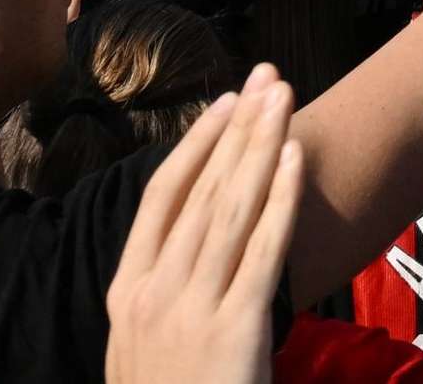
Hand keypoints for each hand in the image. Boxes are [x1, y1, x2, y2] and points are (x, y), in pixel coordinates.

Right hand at [105, 70, 299, 383]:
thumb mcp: (142, 346)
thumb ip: (162, 292)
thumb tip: (190, 240)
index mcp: (127, 291)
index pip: (161, 199)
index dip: (195, 146)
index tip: (224, 104)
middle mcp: (156, 291)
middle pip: (203, 192)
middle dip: (239, 128)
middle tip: (267, 75)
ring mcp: (193, 308)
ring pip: (232, 208)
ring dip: (262, 145)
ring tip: (284, 97)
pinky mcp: (235, 328)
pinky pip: (262, 250)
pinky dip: (279, 199)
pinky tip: (294, 158)